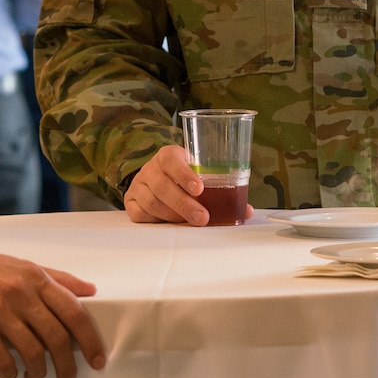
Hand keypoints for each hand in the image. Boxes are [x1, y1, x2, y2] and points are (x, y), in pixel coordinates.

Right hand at [0, 227, 105, 377]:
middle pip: (57, 336)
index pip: (73, 310)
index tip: (97, 358)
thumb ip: (55, 278)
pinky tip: (11, 374)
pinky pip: (2, 358)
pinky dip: (10, 372)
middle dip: (68, 364)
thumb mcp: (19, 264)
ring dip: (39, 372)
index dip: (90, 338)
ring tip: (36, 377)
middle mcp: (20, 292)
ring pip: (33, 351)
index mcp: (34, 276)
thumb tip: (88, 290)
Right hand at [124, 144, 250, 225]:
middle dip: (184, 204)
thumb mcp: (200, 174)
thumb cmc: (185, 177)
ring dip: (173, 215)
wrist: (157, 177)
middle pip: (162, 185)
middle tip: (202, 217)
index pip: (171, 160)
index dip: (184, 174)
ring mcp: (139, 185)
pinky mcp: (131, 202)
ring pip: (152, 202)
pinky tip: (171, 222)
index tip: (200, 188)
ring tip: (191, 222)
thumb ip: (221, 189)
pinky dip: (157, 220)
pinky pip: (141, 214)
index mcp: (168, 155)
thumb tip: (246, 211)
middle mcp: (150, 168)